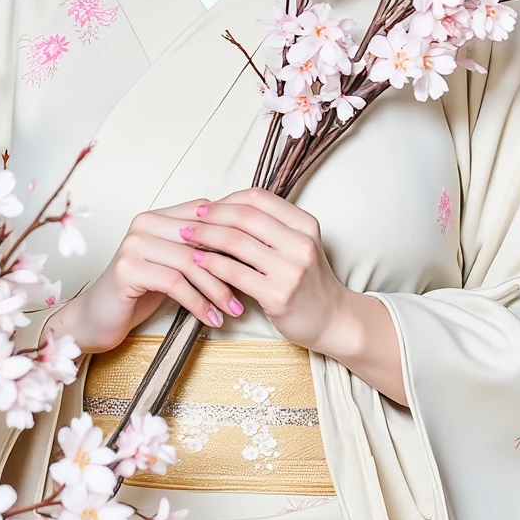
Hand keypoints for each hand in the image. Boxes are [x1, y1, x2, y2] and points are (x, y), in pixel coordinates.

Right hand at [47, 197, 249, 354]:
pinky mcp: (127, 269)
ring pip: (190, 262)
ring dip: (217, 289)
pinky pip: (175, 283)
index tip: (257, 260)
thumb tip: (248, 248)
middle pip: (201, 239)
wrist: (98, 318)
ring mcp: (133, 245)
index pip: (205, 215)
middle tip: (253, 290)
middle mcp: (144, 224)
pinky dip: (198, 303)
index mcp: (158, 216)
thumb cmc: (140, 293)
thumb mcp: (174, 267)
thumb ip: (199, 251)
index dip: (234, 235)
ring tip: (234, 310)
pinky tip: (211, 319)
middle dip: (230, 266)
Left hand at [175, 187, 407, 400]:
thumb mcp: (298, 246)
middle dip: (210, 217)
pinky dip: (211, 265)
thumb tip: (225, 211)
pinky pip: (235, 273)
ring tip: (185, 239)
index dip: (227, 200)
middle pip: (244, 217)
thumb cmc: (309, 282)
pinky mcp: (278, 295)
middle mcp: (301, 243)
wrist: (334, 320)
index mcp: (305, 224)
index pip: (258, 199)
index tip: (206, 207)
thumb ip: (270, 228)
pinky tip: (196, 263)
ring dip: (205, 238)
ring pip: (236, 242)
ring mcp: (291, 270)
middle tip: (187, 221)